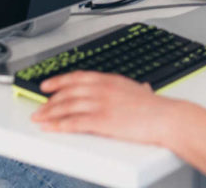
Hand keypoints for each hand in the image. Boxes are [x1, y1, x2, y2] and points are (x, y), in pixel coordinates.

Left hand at [31, 72, 184, 144]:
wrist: (166, 118)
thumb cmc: (158, 107)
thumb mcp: (143, 91)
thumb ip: (137, 88)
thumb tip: (143, 87)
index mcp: (110, 80)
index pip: (77, 77)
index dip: (59, 80)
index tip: (47, 84)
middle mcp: (102, 89)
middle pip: (68, 92)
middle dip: (50, 100)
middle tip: (39, 107)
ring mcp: (101, 104)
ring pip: (67, 106)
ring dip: (49, 113)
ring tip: (39, 118)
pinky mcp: (101, 120)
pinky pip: (74, 122)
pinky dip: (58, 125)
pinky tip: (51, 128)